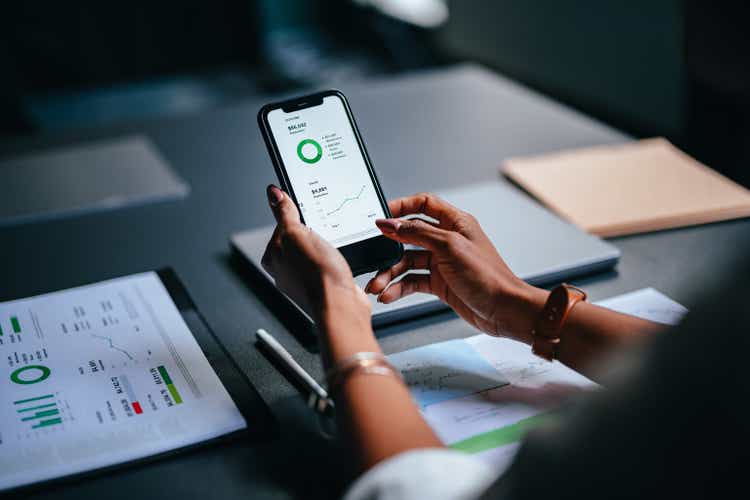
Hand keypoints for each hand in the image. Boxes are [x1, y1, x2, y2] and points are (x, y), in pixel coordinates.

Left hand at [261, 185, 370, 325]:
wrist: (341, 304)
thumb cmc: (316, 275)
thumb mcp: (296, 233)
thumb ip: (284, 213)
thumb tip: (273, 194)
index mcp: (272, 257)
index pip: (281, 226)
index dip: (296, 217)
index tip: (307, 214)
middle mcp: (285, 270)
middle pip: (299, 239)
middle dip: (313, 232)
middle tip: (323, 233)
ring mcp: (305, 279)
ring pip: (315, 251)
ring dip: (326, 246)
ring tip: (332, 249)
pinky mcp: (324, 284)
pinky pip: (329, 264)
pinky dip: (336, 260)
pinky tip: (339, 261)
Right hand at [366, 193, 547, 341]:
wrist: (503, 310)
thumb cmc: (487, 275)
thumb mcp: (449, 246)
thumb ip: (416, 233)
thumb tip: (390, 223)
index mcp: (455, 222)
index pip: (423, 204)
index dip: (401, 207)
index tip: (381, 217)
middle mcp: (447, 240)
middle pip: (410, 236)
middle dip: (389, 248)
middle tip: (373, 257)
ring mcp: (443, 262)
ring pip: (408, 262)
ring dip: (390, 274)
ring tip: (377, 286)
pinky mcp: (440, 283)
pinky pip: (413, 281)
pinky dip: (399, 288)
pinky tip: (389, 295)